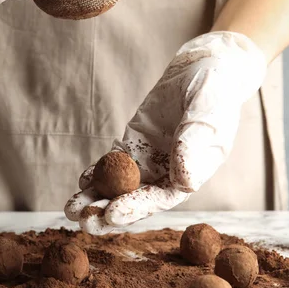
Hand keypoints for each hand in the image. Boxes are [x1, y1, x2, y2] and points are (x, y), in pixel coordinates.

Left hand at [64, 31, 267, 234]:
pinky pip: (115, 161)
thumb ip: (194, 144)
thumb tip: (186, 183)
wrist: (207, 66)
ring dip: (97, 197)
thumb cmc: (216, 89)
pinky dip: (99, 172)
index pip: (161, 198)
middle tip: (83, 222)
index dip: (136, 208)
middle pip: (136, 198)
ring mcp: (150, 157)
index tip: (111, 213)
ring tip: (72, 209)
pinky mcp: (136, 142)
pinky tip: (83, 180)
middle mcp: (169, 171)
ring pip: (120, 184)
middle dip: (109, 211)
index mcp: (191, 172)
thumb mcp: (208, 113)